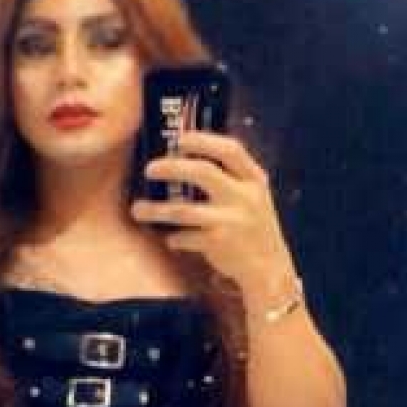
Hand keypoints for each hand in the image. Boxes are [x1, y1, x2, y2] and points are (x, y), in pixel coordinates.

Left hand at [131, 130, 297, 302]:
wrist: (269, 267)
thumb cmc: (253, 226)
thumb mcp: (254, 195)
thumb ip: (232, 177)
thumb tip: (190, 157)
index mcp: (254, 180)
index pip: (230, 149)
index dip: (203, 140)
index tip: (180, 139)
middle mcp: (244, 197)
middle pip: (202, 172)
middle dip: (171, 167)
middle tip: (149, 169)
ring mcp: (231, 221)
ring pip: (182, 210)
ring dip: (155, 210)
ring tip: (137, 209)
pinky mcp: (218, 244)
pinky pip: (185, 237)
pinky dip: (174, 238)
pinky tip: (171, 239)